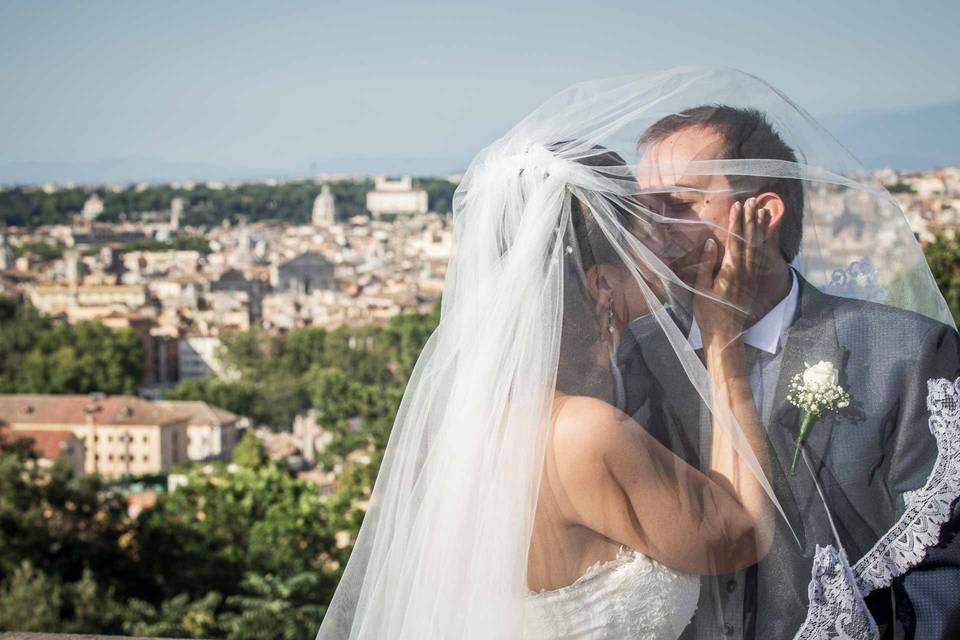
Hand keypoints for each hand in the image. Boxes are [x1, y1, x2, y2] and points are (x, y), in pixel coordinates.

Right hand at [693, 198, 769, 345]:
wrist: (725, 333)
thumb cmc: (708, 312)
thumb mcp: (701, 288)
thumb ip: (707, 265)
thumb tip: (712, 243)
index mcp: (730, 271)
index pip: (735, 240)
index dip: (736, 222)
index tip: (737, 206)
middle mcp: (744, 271)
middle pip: (750, 240)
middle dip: (750, 219)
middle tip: (752, 201)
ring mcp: (751, 276)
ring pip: (758, 246)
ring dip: (760, 228)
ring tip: (763, 211)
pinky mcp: (754, 280)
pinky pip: (761, 256)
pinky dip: (763, 242)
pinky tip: (764, 233)